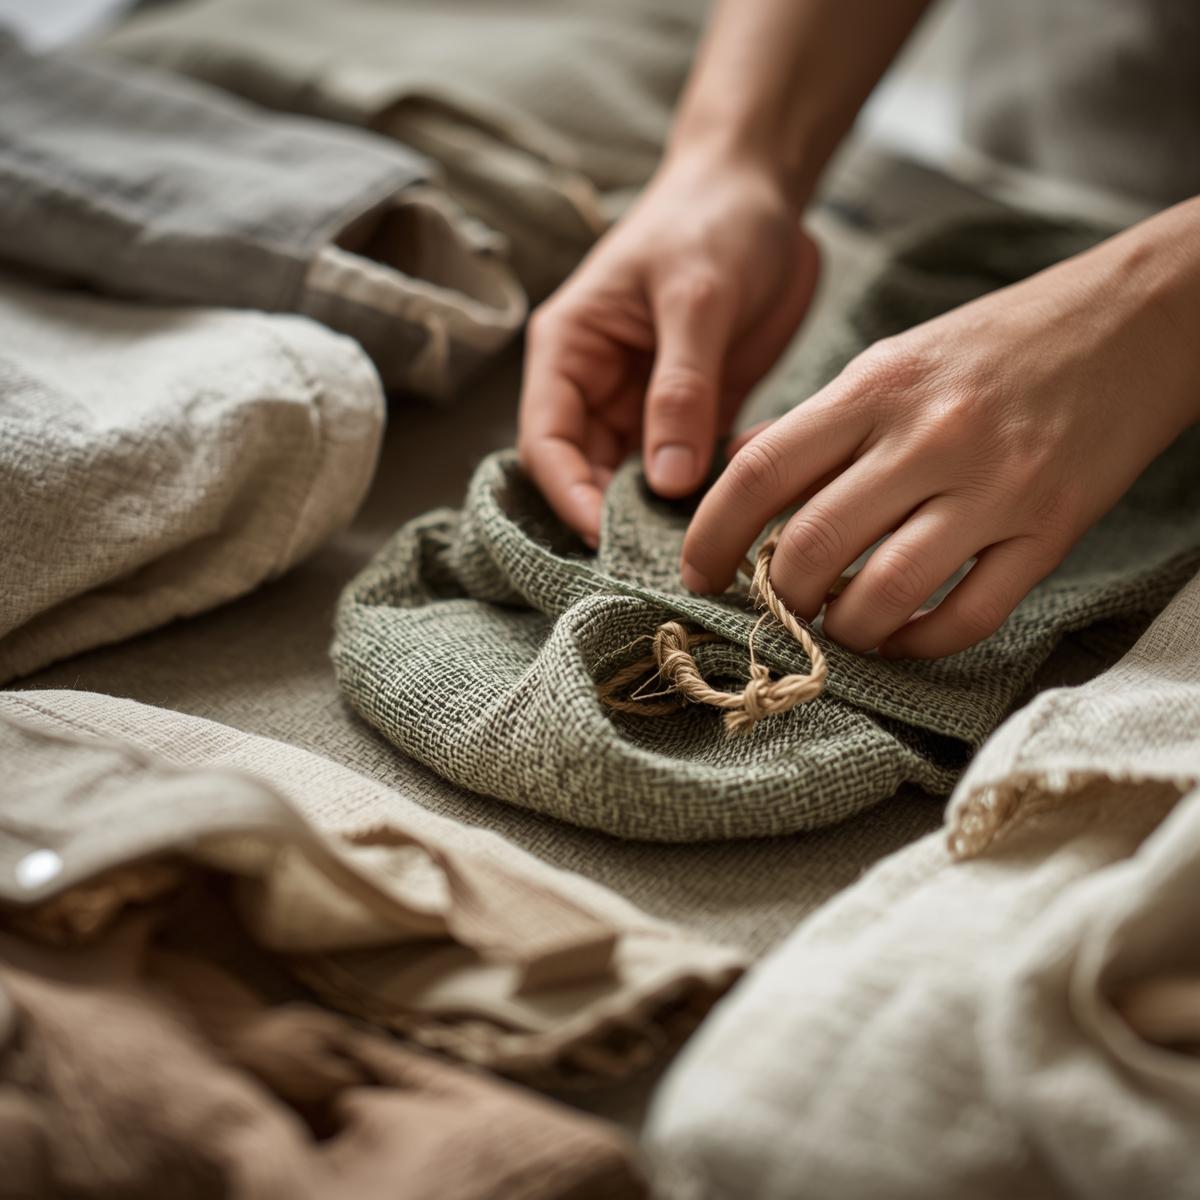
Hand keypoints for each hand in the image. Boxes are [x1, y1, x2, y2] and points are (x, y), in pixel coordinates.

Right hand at [517, 153, 818, 546]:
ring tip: (693, 551)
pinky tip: (729, 517)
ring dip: (659, 516)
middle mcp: (597, 386)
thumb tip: (665, 482)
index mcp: (569, 350)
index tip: (604, 537)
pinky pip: (687, 470)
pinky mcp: (693, 413)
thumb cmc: (714, 219)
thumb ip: (680, 387)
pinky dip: (702, 496)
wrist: (763, 188)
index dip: (567, 494)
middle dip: (614, 517)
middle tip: (655, 561)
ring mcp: (645, 404)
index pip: (546, 440)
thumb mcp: (698, 297)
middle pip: (585, 472)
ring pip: (636, 481)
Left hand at [681, 207, 1199, 657]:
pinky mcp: (1049, 532)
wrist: (1136, 321)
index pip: (761, 471)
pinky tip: (903, 636)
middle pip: (812, 545)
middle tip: (779, 600)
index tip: (698, 573)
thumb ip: (818, 425)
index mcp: (876, 386)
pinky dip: (919, 644)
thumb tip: (741, 477)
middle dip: (779, 593)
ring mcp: (993, 488)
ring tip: (841, 621)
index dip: (712, 534)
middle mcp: (929, 437)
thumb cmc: (996, 345)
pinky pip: (967, 618)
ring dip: (845, 629)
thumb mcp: (893, 360)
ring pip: (883, 595)